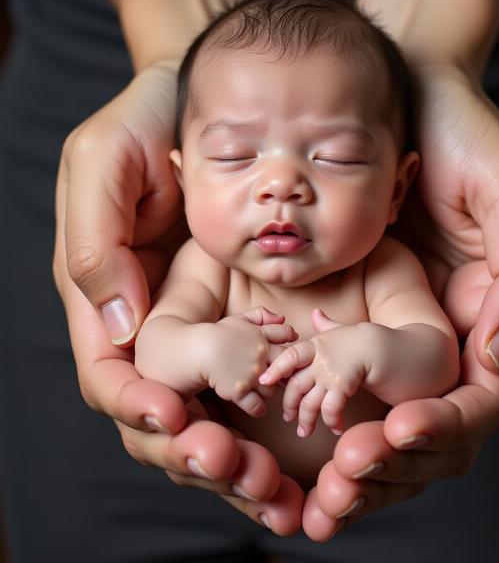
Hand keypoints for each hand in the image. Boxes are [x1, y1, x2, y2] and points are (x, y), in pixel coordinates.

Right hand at [52, 63, 303, 533]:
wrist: (206, 101)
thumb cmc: (147, 120)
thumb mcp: (104, 162)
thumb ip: (97, 243)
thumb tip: (116, 331)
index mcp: (110, 299)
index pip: (114, 376)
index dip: (140, 408)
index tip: (177, 422)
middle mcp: (155, 327)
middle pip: (165, 415)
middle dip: (197, 452)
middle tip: (243, 476)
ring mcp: (204, 328)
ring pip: (214, 416)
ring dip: (241, 459)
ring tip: (280, 490)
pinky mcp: (249, 321)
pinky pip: (260, 386)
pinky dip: (277, 427)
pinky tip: (307, 457)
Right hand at [207, 307, 297, 416]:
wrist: (197, 351)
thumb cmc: (219, 335)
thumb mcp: (240, 319)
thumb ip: (262, 314)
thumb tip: (283, 319)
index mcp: (261, 336)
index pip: (286, 335)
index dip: (288, 342)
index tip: (283, 351)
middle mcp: (259, 356)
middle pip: (284, 366)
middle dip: (284, 371)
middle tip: (278, 376)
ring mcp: (250, 375)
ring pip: (272, 389)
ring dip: (269, 390)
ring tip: (261, 387)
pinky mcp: (238, 392)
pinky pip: (257, 406)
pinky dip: (258, 408)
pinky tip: (255, 404)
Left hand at [260, 309, 367, 436]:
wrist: (391, 348)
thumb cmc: (367, 340)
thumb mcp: (343, 330)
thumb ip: (326, 325)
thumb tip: (315, 313)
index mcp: (317, 344)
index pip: (289, 356)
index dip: (275, 368)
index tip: (264, 380)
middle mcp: (320, 358)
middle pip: (295, 385)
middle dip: (290, 405)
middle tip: (289, 418)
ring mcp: (330, 372)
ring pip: (310, 402)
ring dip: (307, 420)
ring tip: (306, 431)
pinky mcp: (343, 385)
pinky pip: (330, 408)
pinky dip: (332, 421)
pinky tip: (337, 428)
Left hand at [301, 65, 498, 540]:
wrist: (403, 95)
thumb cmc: (462, 131)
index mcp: (490, 314)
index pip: (480, 400)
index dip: (446, 427)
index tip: (396, 436)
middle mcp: (445, 333)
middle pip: (431, 428)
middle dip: (393, 463)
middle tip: (345, 484)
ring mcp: (396, 326)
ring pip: (382, 419)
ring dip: (354, 465)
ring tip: (315, 497)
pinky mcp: (349, 311)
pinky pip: (334, 379)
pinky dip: (316, 416)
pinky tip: (285, 437)